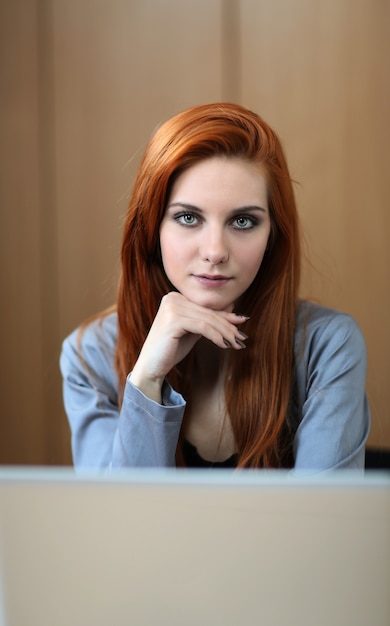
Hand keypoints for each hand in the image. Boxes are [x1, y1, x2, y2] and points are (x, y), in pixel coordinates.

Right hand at [129, 292, 247, 401]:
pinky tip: (224, 345)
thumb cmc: (171, 349)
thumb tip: (232, 308)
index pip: (206, 307)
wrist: (151, 366)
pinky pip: (202, 327)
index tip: (243, 323)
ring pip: (208, 320)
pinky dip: (216, 336)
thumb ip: (208, 319)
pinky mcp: (172, 321)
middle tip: (242, 337)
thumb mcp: (193, 331)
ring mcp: (171, 308)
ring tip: (237, 344)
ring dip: (226, 333)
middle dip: (228, 326)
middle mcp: (172, 298)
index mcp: (175, 297)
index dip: (226, 316)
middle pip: (208, 313)